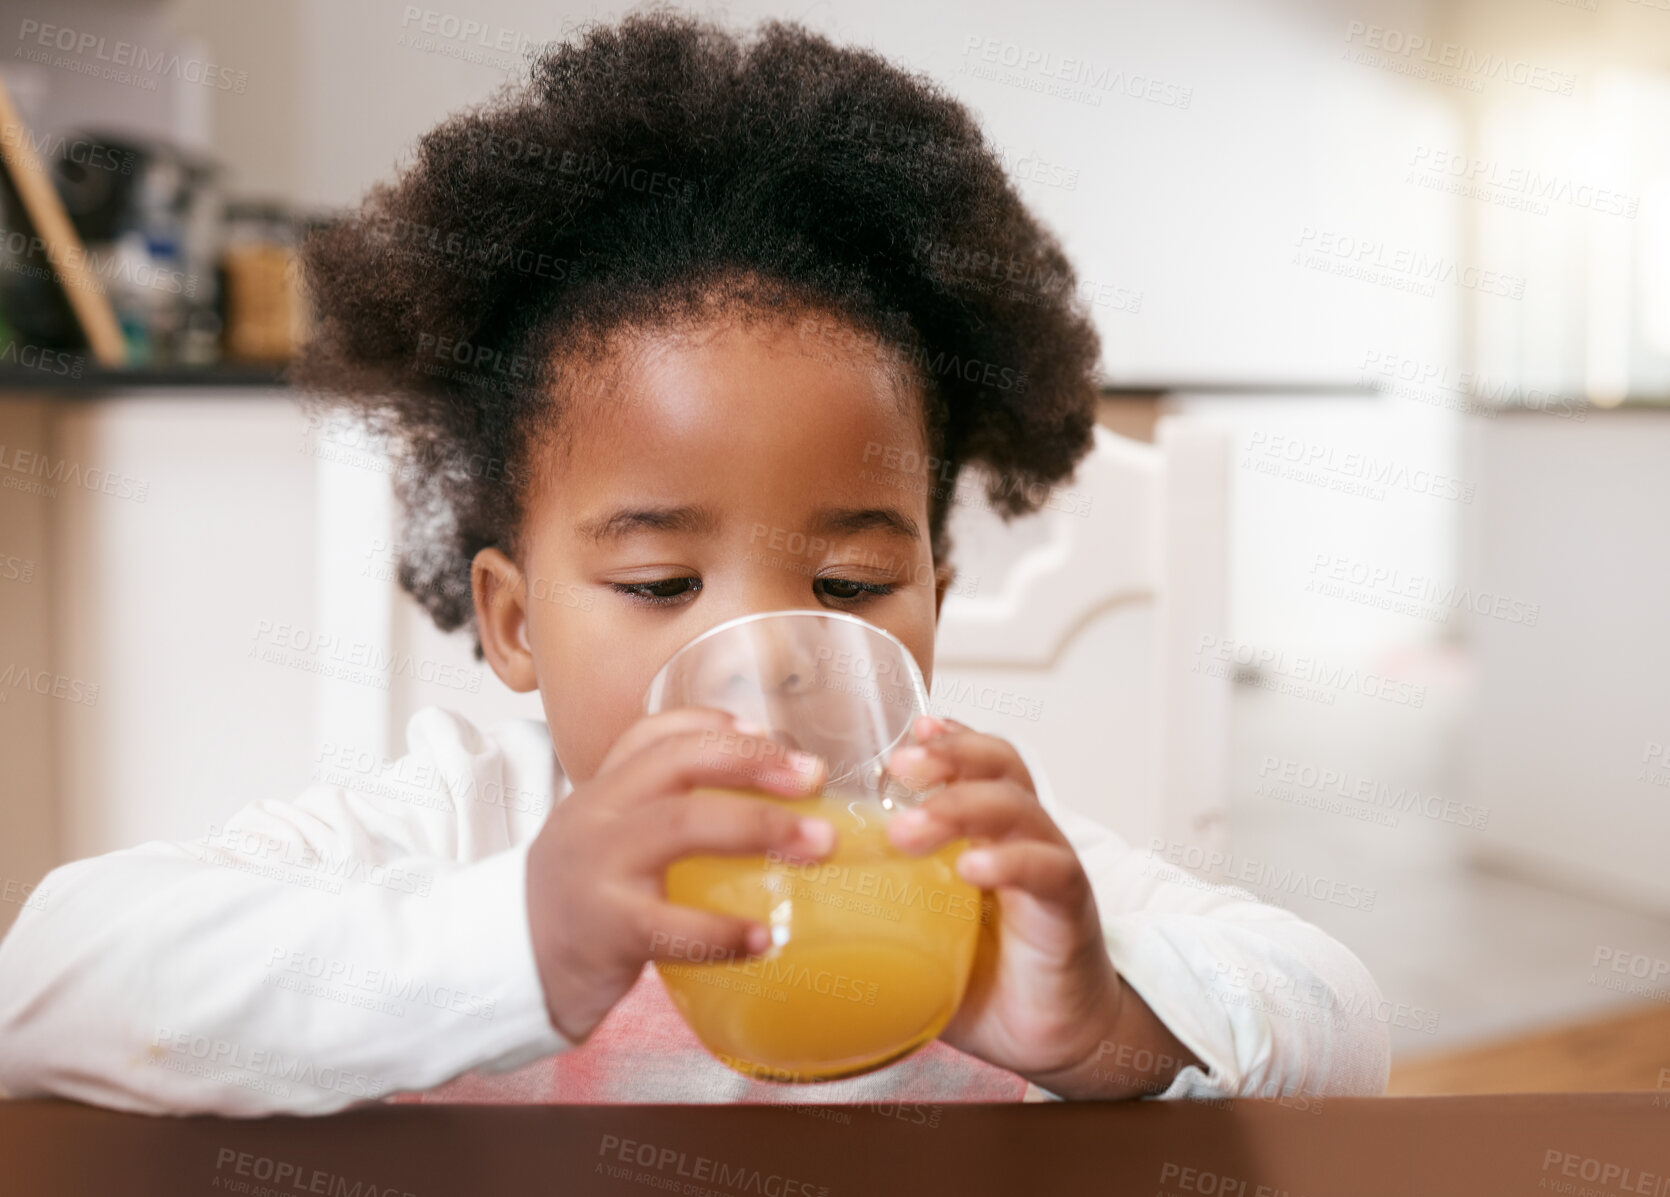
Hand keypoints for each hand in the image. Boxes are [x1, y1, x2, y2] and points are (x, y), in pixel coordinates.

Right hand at [525, 707, 831, 1041]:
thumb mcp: (606, 837)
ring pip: (680, 827)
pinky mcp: (603, 929)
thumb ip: (664, 811)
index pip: (656, 733)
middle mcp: (597, 816)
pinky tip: (767, 939)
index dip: (720, 726)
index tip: (776, 737)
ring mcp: (597, 869)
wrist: (503, 967)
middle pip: (678, 765)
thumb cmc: (580, 902)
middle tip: (815, 779)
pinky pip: (670, 926)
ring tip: (817, 845)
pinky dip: (723, 931)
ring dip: (759, 829)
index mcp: (603, 789)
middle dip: (754, 763)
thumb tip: (770, 799)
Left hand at [886, 715, 1198, 1096]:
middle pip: (998, 765)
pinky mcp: (1068, 908)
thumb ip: (870, 908)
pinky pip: (1046, 870)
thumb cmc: (981, 978)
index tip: (906, 729)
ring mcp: (1048, 865)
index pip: (973, 760)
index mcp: (985, 829)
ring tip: (907, 832)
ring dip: (960, 808)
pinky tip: (972, 868)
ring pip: (1017, 808)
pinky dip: (1009, 862)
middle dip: (948, 755)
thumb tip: (785, 908)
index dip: (945, 738)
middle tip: (897, 766)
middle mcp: (1020, 835)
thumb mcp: (915, 932)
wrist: (1052, 1034)